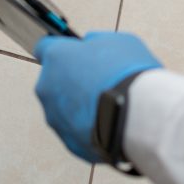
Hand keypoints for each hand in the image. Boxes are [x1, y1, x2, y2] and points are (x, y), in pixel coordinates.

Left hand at [34, 31, 162, 162]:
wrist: (138, 116)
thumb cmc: (128, 72)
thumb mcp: (116, 41)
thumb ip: (95, 42)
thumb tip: (90, 45)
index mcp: (56, 57)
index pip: (44, 46)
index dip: (63, 49)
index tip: (74, 52)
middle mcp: (47, 88)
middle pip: (55, 80)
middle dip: (74, 79)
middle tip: (101, 79)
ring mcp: (55, 118)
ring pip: (65, 108)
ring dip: (82, 104)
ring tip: (111, 103)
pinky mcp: (69, 142)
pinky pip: (77, 130)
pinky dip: (91, 125)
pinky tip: (112, 121)